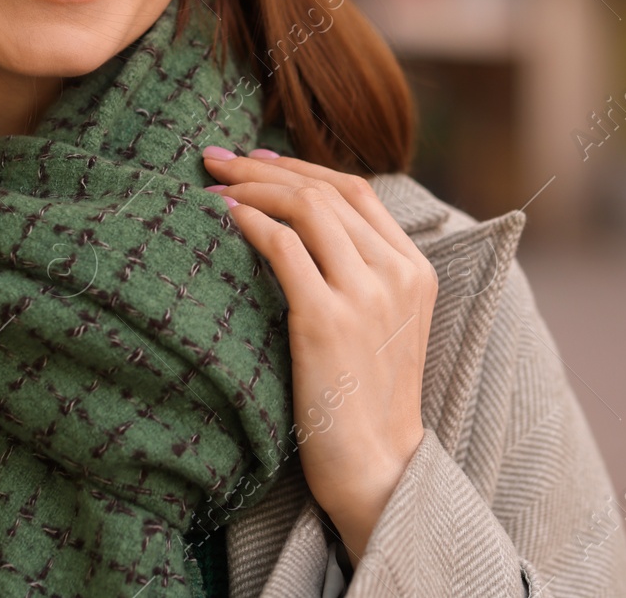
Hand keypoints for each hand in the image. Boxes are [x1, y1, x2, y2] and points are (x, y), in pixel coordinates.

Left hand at [201, 147, 437, 563]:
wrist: (377, 468)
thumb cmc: (366, 400)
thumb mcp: (383, 324)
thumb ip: (360, 274)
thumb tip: (300, 227)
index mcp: (416, 268)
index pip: (357, 190)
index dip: (303, 168)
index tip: (258, 158)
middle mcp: (396, 273)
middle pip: (326, 191)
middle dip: (265, 167)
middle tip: (216, 157)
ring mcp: (364, 296)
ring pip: (305, 209)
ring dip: (250, 189)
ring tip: (210, 186)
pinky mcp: (327, 321)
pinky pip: (282, 249)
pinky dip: (248, 223)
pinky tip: (221, 218)